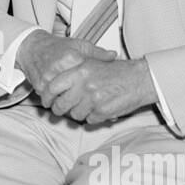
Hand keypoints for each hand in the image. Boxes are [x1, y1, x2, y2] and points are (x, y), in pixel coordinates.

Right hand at [15, 30, 115, 97]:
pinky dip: (56, 103)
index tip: (98, 93)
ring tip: (75, 107)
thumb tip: (114, 56)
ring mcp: (47, 78)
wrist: (33, 47)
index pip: (86, 79)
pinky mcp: (39, 85)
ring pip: (61, 99)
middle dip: (81, 102)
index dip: (93, 89)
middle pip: (74, 93)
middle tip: (88, 106)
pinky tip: (62, 103)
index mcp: (71, 58)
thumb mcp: (79, 45)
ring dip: (68, 105)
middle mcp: (58, 68)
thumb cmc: (58, 47)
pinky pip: (50, 100)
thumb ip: (97, 52)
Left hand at [40, 55, 158, 124]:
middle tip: (61, 109)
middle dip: (60, 110)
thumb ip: (73, 72)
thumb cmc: (117, 71)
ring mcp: (93, 99)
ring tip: (87, 106)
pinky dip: (93, 117)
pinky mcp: (102, 111)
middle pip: (61, 105)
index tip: (46, 101)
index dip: (46, 96)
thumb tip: (53, 84)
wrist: (139, 79)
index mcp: (79, 71)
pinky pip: (89, 120)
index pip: (53, 87)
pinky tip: (99, 109)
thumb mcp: (92, 64)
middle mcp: (84, 85)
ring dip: (79, 113)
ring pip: (75, 115)